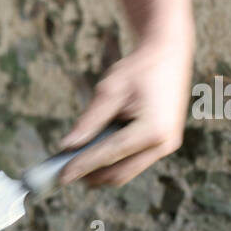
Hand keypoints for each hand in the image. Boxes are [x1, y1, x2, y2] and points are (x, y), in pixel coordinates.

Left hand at [57, 38, 191, 186]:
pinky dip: (114, 162)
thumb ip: (89, 121)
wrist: (169, 54)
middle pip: (120, 174)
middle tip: (64, 174)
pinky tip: (94, 155)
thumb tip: (68, 145)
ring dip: (102, 172)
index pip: (109, 155)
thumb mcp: (110, 90)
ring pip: (127, 172)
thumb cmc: (140, 68)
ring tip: (76, 165)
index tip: (61, 176)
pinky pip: (134, 162)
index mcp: (152, 129)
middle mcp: (164, 142)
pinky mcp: (164, 143)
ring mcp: (166, 145)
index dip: (82, 166)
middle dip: (92, 176)